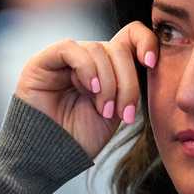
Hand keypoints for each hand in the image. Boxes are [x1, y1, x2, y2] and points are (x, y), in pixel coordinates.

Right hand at [14, 21, 158, 158]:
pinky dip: (87, 68)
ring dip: (108, 83)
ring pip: (98, 49)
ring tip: (104, 110)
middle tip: (124, 112)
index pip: (129, 36)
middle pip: (118, 48)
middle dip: (127, 82)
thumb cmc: (83, 138)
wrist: (51, 156)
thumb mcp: (117, 110)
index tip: (151, 63)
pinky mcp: (42, 62)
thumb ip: (129, 84)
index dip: (145, 41)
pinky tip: (91, 90)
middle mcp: (87, 59)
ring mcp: (64, 59)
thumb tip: (149, 60)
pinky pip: (70, 49)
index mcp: (106, 67)